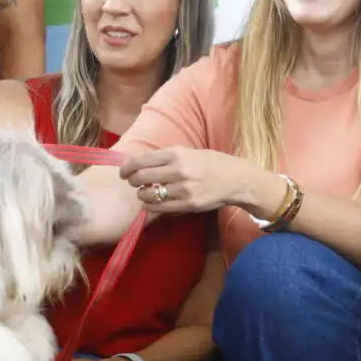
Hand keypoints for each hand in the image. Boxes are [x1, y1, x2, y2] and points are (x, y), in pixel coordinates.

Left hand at [120, 148, 261, 216]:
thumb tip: (139, 164)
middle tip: (134, 184)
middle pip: (140, 178)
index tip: (124, 173)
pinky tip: (156, 203)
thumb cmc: (211, 163)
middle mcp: (178, 171)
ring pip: (148, 196)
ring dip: (143, 196)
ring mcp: (183, 190)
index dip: (127, 168)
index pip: (140, 161)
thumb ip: (165, 158)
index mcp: (176, 154)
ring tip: (147, 194)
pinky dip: (153, 206)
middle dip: (132, 182)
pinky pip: (160, 208)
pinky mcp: (188, 205)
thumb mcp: (188, 152)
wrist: (236, 179)